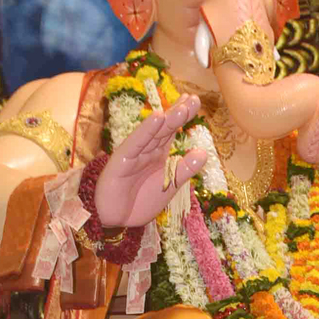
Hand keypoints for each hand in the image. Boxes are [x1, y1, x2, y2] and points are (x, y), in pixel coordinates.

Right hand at [94, 95, 206, 230]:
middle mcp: (147, 151)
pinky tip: (156, 118)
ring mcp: (134, 154)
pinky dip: (146, 131)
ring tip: (181, 108)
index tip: (194, 101)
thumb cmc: (139, 201)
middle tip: (193, 99)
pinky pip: (135, 144)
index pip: (172, 132)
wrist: (114, 219)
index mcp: (158, 155)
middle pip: (164, 129)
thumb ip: (184, 170)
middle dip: (178, 113)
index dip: (182, 117)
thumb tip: (204, 153)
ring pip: (152, 134)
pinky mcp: (122, 161)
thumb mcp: (169, 187)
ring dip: (166, 120)